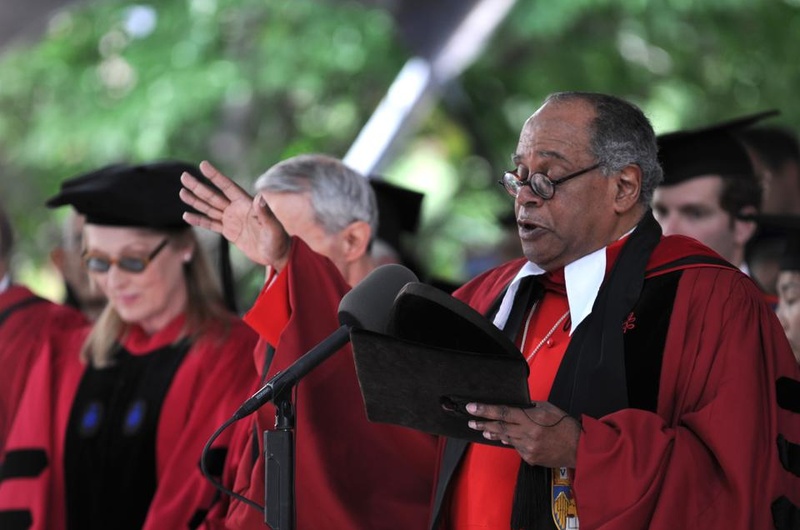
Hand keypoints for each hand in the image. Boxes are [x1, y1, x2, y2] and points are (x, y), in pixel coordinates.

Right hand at [179, 160, 290, 268]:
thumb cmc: (279, 241)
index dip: (215, 176)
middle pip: (214, 195)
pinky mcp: (230, 232)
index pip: (228, 187)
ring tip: (181, 192)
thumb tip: (260, 197)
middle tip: (183, 176)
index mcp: (247, 204)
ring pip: (210, 208)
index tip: (203, 164)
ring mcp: (232, 220)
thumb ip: (265, 213)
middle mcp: (237, 209)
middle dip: (199, 186)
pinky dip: (199, 220)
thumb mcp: (273, 228)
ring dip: (196, 201)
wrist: (277, 256)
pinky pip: (211, 224)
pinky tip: (187, 215)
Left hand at [466, 401, 580, 467]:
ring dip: (494, 433)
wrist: (578, 448)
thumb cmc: (564, 425)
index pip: (503, 412)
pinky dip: (511, 441)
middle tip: (471, 421)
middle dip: (483, 423)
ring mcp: (527, 448)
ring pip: (506, 438)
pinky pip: (516, 448)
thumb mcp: (547, 408)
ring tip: (484, 429)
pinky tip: (506, 438)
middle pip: (500, 427)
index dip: (485, 410)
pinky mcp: (529, 458)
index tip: (472, 407)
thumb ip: (528, 408)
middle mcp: (527, 434)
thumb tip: (515, 407)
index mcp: (531, 419)